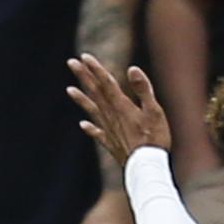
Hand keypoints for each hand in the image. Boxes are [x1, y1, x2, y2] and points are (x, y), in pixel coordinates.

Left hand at [68, 55, 173, 172]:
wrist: (145, 166)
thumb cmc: (154, 138)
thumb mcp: (154, 111)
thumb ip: (143, 90)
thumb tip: (132, 69)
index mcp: (122, 106)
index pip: (106, 83)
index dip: (96, 69)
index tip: (85, 57)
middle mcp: (111, 116)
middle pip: (96, 93)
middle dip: (84, 76)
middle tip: (72, 63)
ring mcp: (109, 129)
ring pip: (92, 110)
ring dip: (81, 99)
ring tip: (69, 89)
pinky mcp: (111, 143)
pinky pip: (97, 133)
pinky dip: (89, 127)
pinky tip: (83, 124)